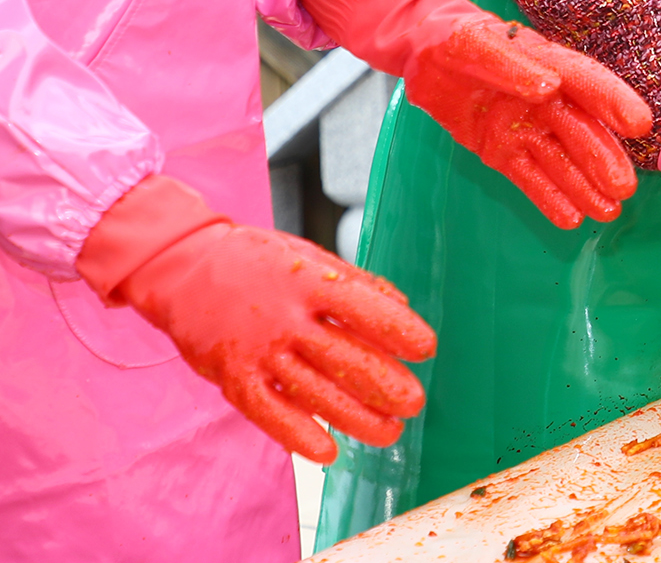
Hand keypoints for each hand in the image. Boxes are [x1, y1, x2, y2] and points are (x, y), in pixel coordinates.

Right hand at [81, 178, 433, 464]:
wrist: (185, 267)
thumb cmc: (259, 261)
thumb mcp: (310, 256)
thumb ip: (356, 282)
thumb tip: (401, 304)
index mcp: (311, 282)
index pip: (364, 308)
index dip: (398, 330)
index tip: (426, 349)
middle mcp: (286, 317)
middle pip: (344, 357)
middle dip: (385, 384)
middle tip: (415, 403)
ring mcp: (258, 349)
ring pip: (313, 390)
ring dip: (354, 418)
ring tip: (388, 432)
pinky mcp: (232, 375)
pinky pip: (267, 411)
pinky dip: (297, 434)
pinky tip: (327, 453)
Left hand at [405, 18, 651, 229]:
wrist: (424, 55)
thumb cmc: (456, 38)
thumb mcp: (478, 44)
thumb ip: (514, 65)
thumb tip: (550, 87)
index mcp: (549, 65)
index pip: (588, 83)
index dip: (615, 102)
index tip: (639, 125)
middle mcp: (546, 100)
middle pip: (581, 132)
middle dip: (604, 160)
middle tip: (624, 189)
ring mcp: (525, 127)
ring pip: (560, 161)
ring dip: (584, 187)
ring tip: (608, 213)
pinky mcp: (503, 149)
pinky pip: (529, 177)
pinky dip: (548, 198)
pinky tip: (571, 219)